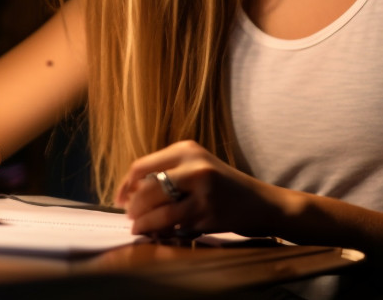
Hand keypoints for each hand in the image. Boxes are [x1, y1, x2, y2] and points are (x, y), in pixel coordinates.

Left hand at [116, 140, 292, 237]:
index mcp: (187, 149)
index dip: (125, 185)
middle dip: (133, 205)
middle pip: (147, 186)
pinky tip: (155, 233)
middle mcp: (194, 165)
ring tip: (137, 227)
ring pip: (158, 207)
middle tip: (129, 216)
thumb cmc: (224, 188)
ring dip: (142, 221)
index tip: (119, 198)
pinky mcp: (209, 212)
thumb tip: (130, 192)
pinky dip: (158, 229)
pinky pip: (173, 223)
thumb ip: (169, 173)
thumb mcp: (198, 168)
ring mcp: (203, 189)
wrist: (263, 204)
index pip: (142, 166)